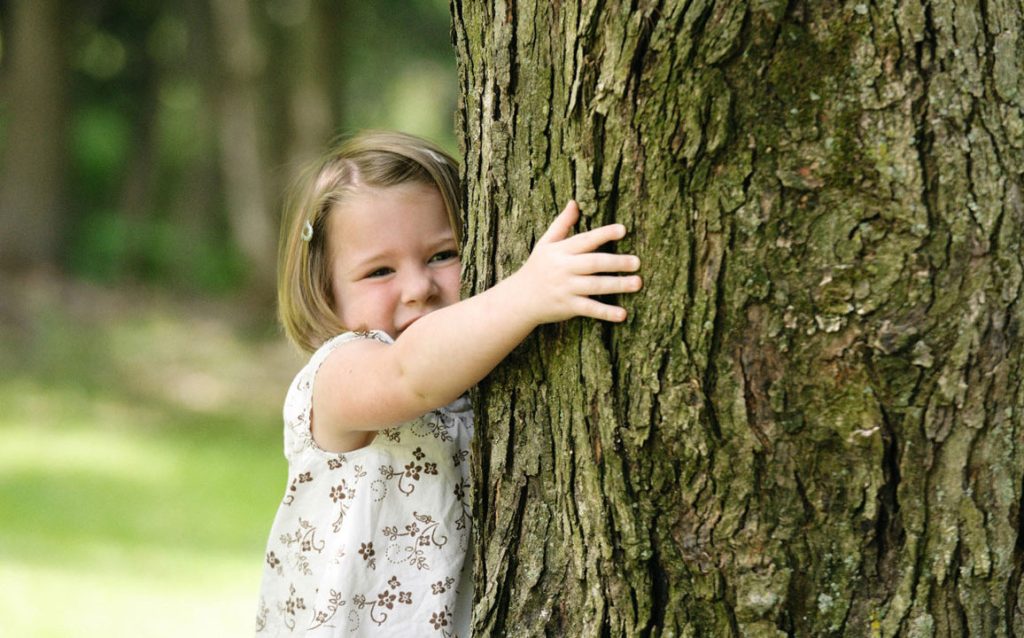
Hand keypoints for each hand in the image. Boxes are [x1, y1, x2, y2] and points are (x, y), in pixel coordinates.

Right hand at [510, 200, 641, 324]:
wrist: (520, 298)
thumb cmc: (538, 267)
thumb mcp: (545, 243)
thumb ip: (562, 224)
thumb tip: (574, 203)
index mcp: (560, 251)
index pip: (584, 240)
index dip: (603, 234)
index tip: (623, 230)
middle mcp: (563, 269)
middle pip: (593, 263)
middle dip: (616, 262)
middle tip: (637, 262)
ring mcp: (566, 289)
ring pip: (595, 286)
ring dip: (617, 285)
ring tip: (637, 283)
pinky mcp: (568, 307)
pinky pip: (590, 309)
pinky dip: (606, 312)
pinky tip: (623, 314)